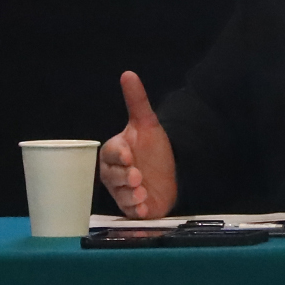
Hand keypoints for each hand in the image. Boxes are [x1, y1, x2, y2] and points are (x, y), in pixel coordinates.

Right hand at [98, 71, 177, 218]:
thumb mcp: (148, 123)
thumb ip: (137, 100)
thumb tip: (128, 73)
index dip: (119, 155)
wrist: (173, 171)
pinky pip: (128, 212)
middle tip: (137, 177)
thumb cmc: (154, 148)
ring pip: (120, 195)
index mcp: (114, 152)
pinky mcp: (133, 208)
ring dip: (130, 195)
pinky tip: (143, 208)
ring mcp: (122, 192)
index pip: (111, 153)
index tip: (130, 157)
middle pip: (112, 176)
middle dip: (124, 177)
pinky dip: (135, 211)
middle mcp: (113, 174)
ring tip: (142, 193)